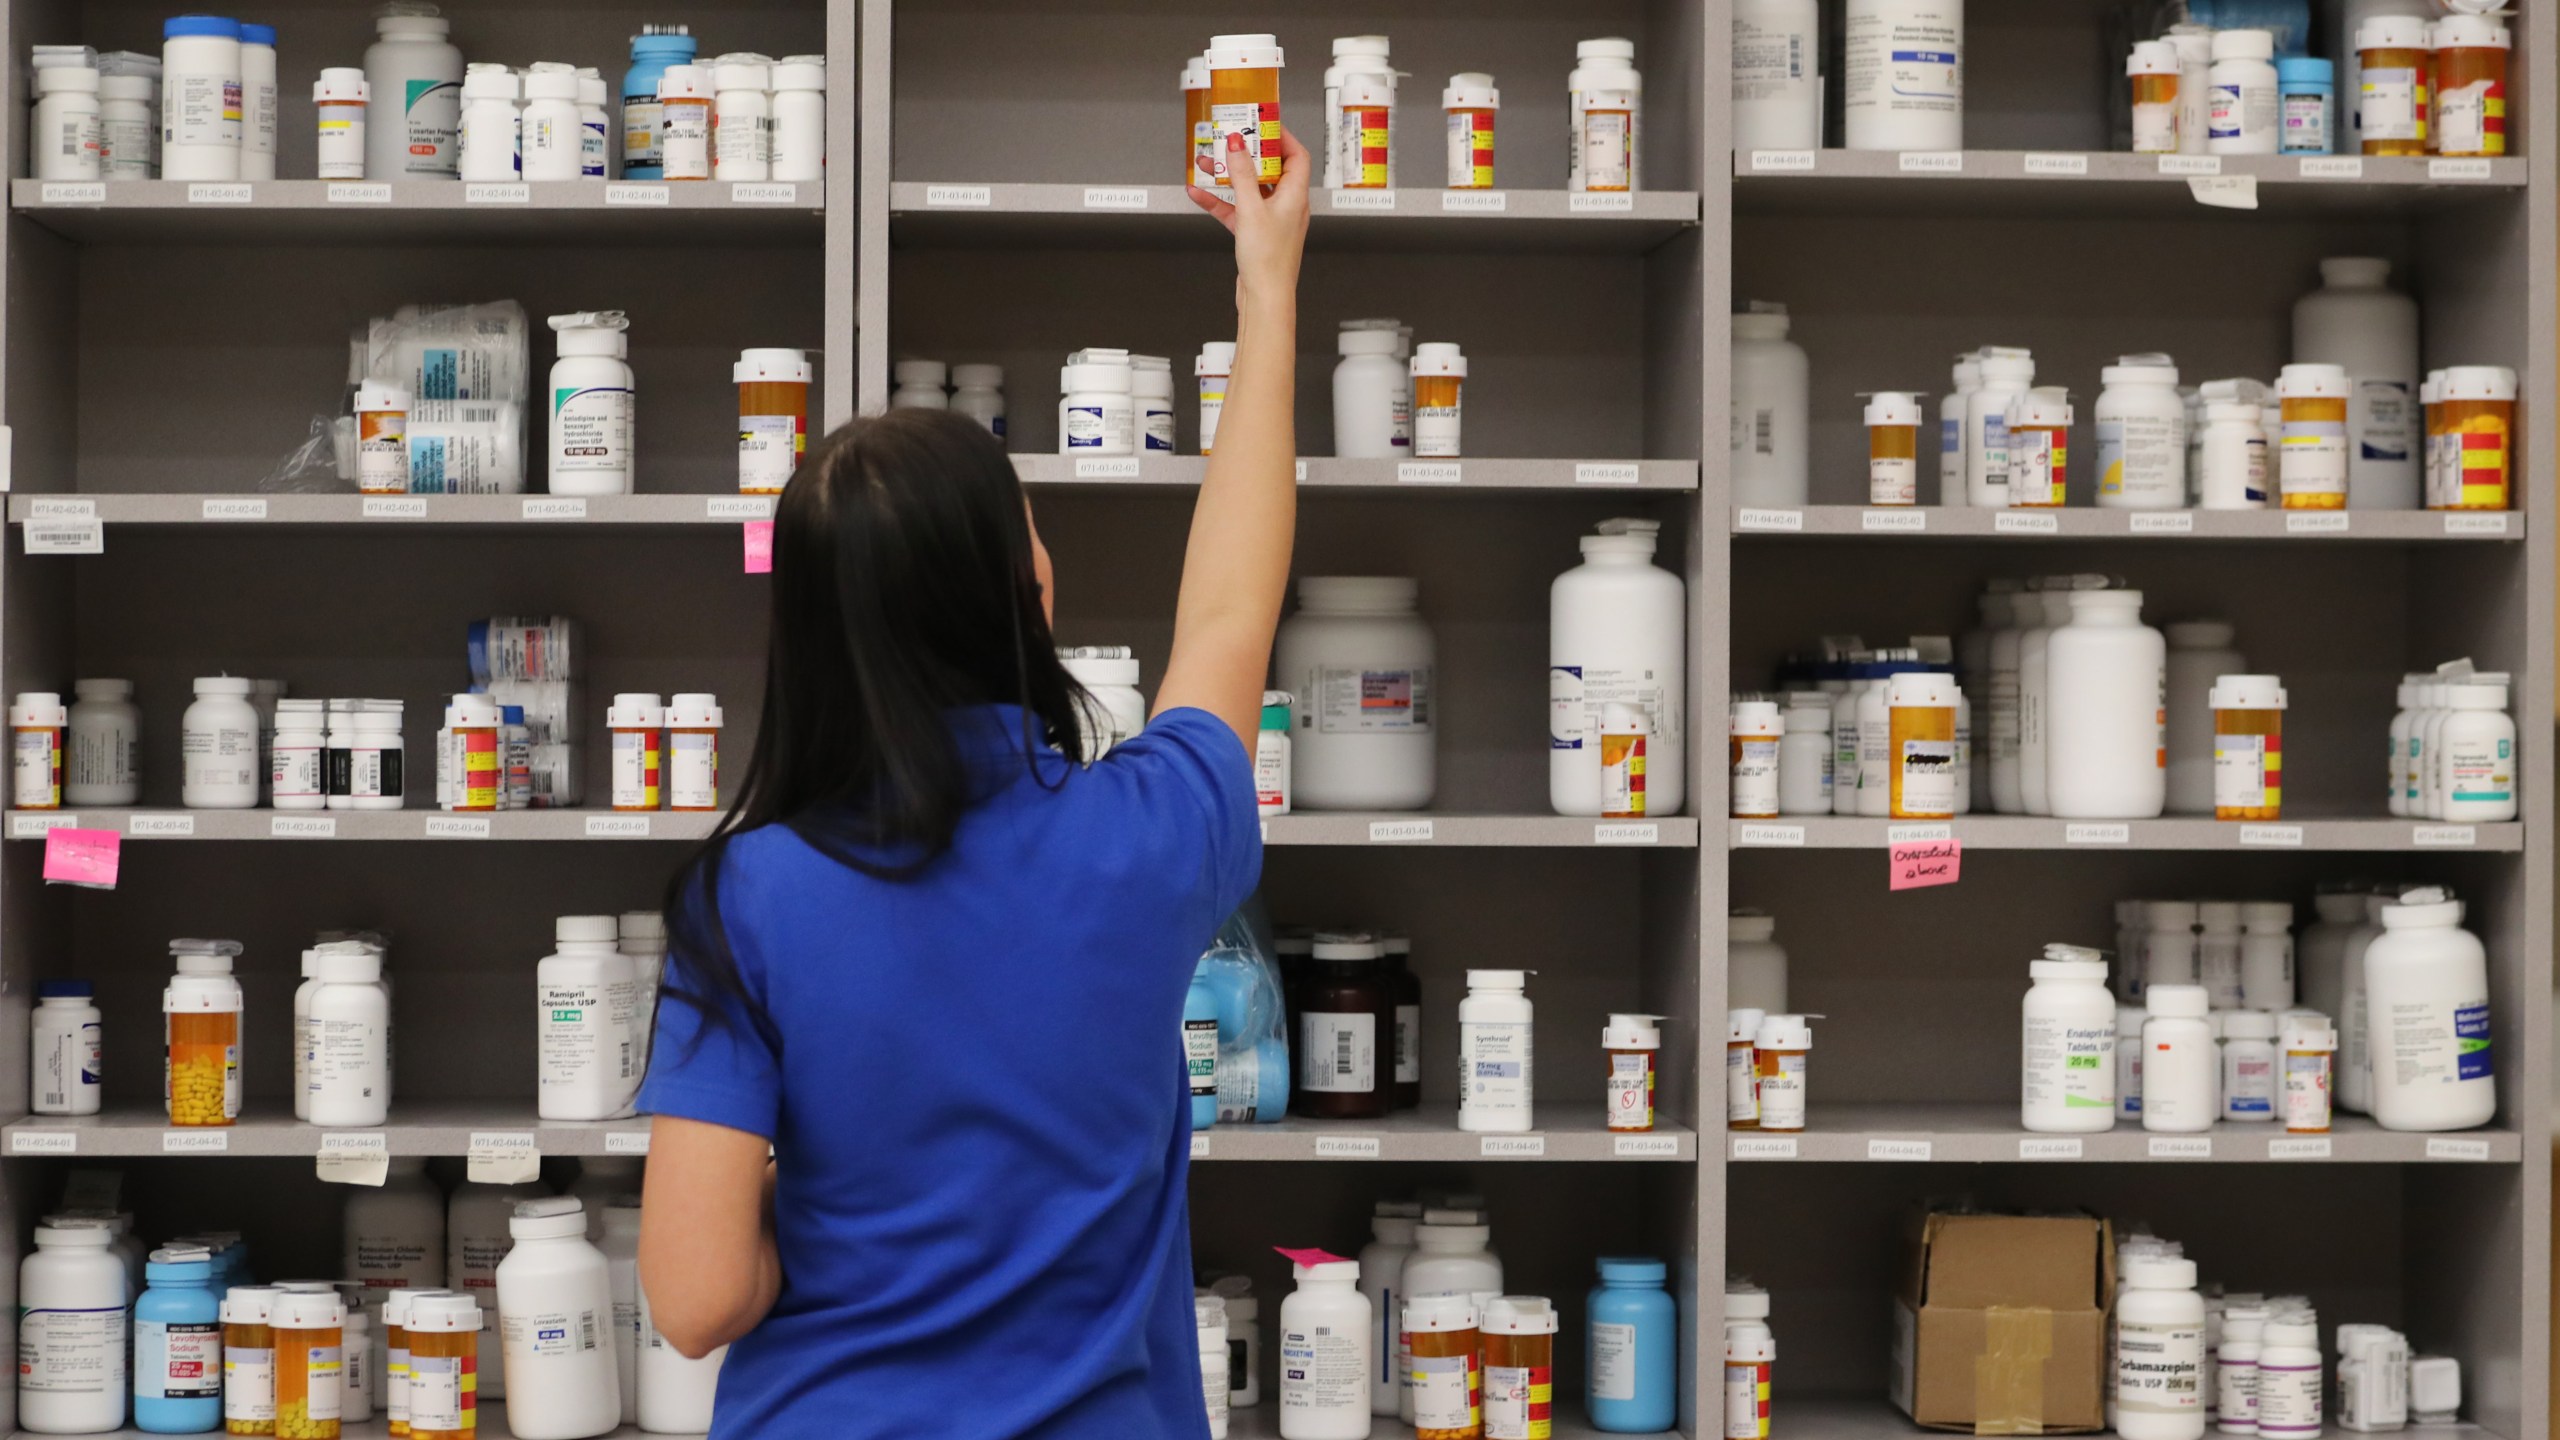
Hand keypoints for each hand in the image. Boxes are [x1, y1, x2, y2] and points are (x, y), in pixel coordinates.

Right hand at [1188, 126, 1310, 308]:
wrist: (1264, 297)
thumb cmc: (1269, 260)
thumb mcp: (1251, 209)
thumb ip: (1242, 174)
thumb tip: (1238, 143)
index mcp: (1296, 195)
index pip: (1295, 155)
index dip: (1280, 136)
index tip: (1261, 123)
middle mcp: (1287, 205)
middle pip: (1268, 169)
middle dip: (1246, 154)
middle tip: (1229, 140)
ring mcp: (1271, 219)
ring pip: (1248, 188)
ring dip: (1228, 176)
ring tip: (1207, 164)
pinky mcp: (1255, 233)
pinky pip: (1236, 209)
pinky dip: (1219, 201)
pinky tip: (1198, 194)